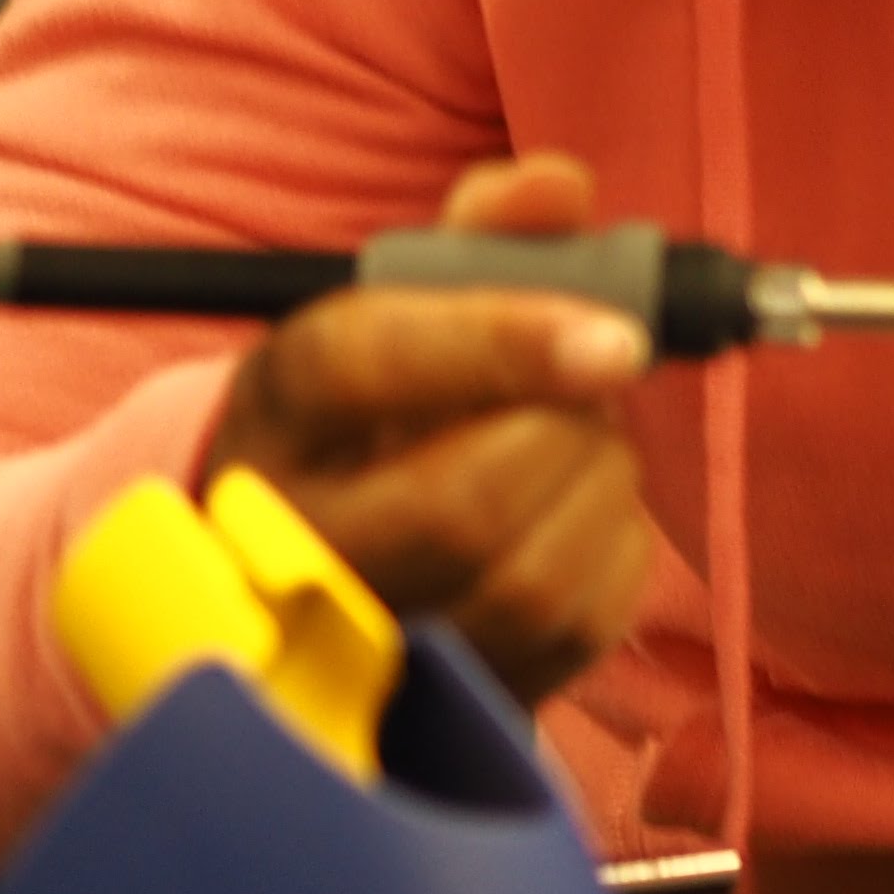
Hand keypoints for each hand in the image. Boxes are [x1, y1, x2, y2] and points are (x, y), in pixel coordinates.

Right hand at [196, 154, 658, 702]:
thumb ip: (480, 236)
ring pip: (523, 581)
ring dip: (601, 492)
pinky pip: (570, 635)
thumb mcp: (398, 308)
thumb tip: (557, 188)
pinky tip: (587, 513)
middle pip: (458, 499)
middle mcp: (291, 540)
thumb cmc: (375, 414)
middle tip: (599, 383)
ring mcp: (361, 642)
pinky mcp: (439, 705)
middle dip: (567, 432)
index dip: (501, 341)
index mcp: (276, 412)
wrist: (310, 560)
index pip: (360, 365)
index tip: (617, 338)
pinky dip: (616, 556)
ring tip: (590, 442)